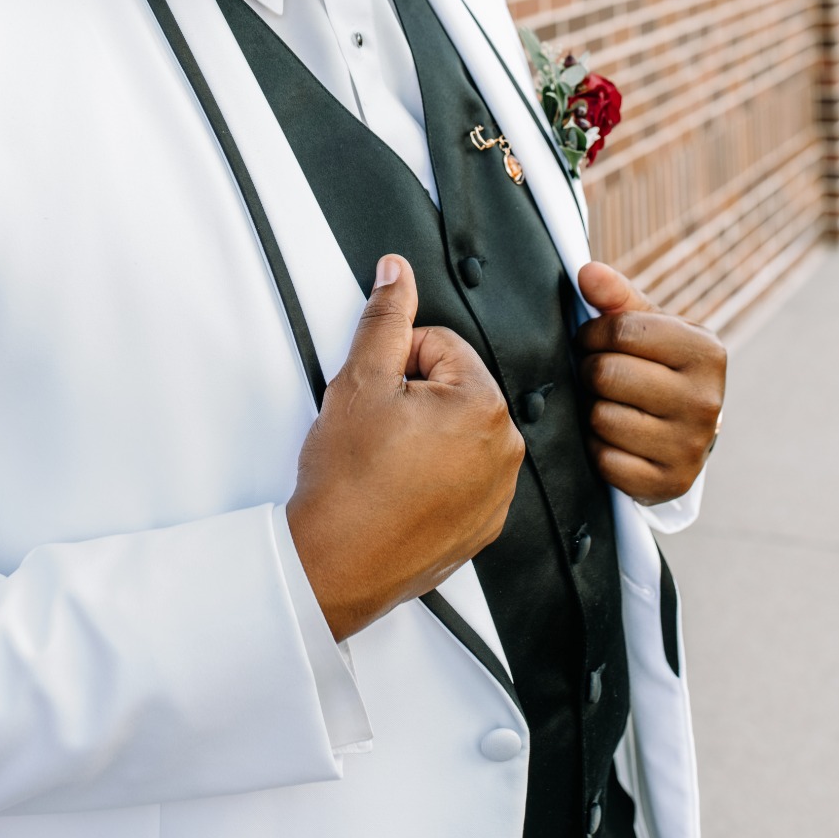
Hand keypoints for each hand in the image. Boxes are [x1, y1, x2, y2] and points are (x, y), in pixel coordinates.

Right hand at [286, 255, 523, 641]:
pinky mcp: (481, 526)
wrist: (333, 563)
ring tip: (384, 461)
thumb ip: (385, 317)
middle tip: (376, 430)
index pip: (440, 346)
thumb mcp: (359, 381)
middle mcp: (505, 449)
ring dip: (421, 435)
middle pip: (451, 388)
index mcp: (484, 405)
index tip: (376, 397)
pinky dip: (431, 476)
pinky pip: (460, 477)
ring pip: (454, 432)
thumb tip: (397, 274)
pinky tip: (397, 488)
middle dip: (411, 398)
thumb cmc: (347, 483)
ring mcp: (496, 493)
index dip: (396, 364)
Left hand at [576, 262, 725, 503]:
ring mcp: (690, 446)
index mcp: (705, 352)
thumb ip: (616, 296)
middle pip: (606, 374)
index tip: (591, 340)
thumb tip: (587, 272)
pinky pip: (604, 459)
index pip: (621, 330)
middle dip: (590, 372)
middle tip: (598, 375)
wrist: (684, 432)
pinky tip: (614, 438)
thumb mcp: (647, 325)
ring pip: (601, 418)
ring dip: (592, 411)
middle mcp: (706, 401)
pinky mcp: (668, 483)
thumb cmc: (658, 366)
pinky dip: (597, 448)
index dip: (592, 333)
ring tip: (609, 404)